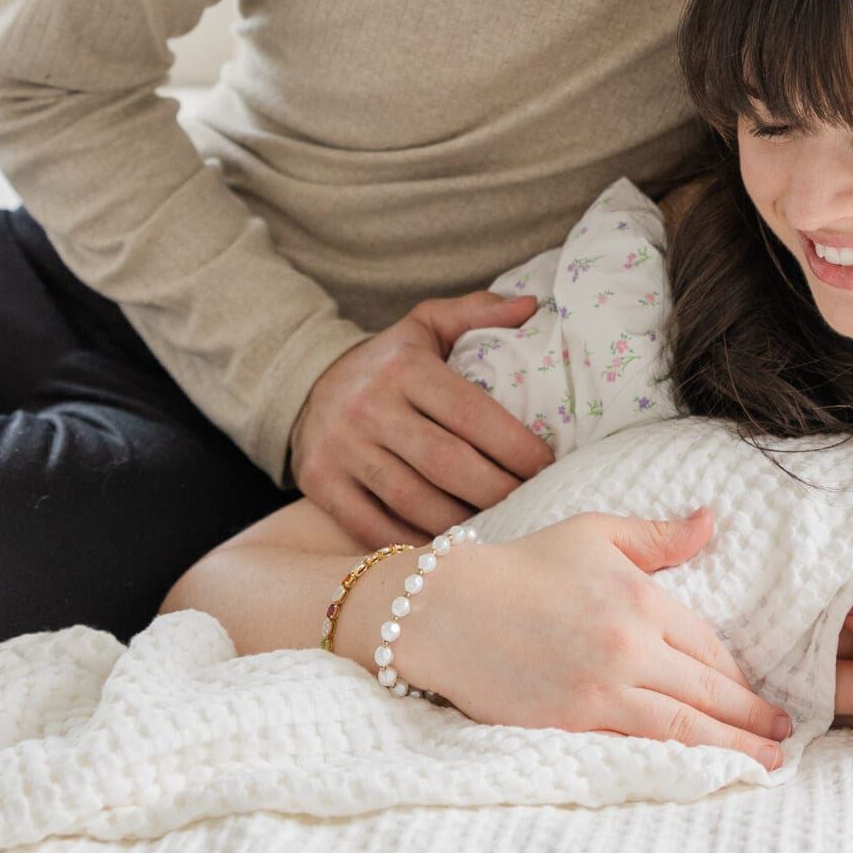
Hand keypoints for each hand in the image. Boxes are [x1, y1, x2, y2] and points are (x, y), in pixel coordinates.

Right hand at [291, 290, 557, 545]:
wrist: (306, 384)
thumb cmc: (389, 361)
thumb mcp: (426, 325)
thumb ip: (476, 312)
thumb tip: (531, 306)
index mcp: (403, 366)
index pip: (470, 412)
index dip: (514, 445)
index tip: (546, 466)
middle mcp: (368, 406)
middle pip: (445, 462)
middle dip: (495, 490)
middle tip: (528, 502)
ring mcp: (340, 447)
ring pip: (412, 500)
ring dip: (461, 522)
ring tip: (495, 527)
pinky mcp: (319, 482)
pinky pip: (372, 526)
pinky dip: (413, 542)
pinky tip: (447, 546)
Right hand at [405, 508, 793, 770]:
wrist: (446, 608)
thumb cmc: (521, 566)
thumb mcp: (594, 534)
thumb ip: (657, 536)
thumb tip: (711, 519)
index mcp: (639, 598)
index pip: (707, 645)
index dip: (737, 675)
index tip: (758, 692)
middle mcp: (628, 646)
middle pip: (708, 691)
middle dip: (752, 718)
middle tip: (784, 737)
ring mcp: (601, 690)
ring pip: (684, 727)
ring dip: (732, 748)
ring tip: (764, 764)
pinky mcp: (571, 723)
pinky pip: (637, 748)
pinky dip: (677, 761)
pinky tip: (701, 772)